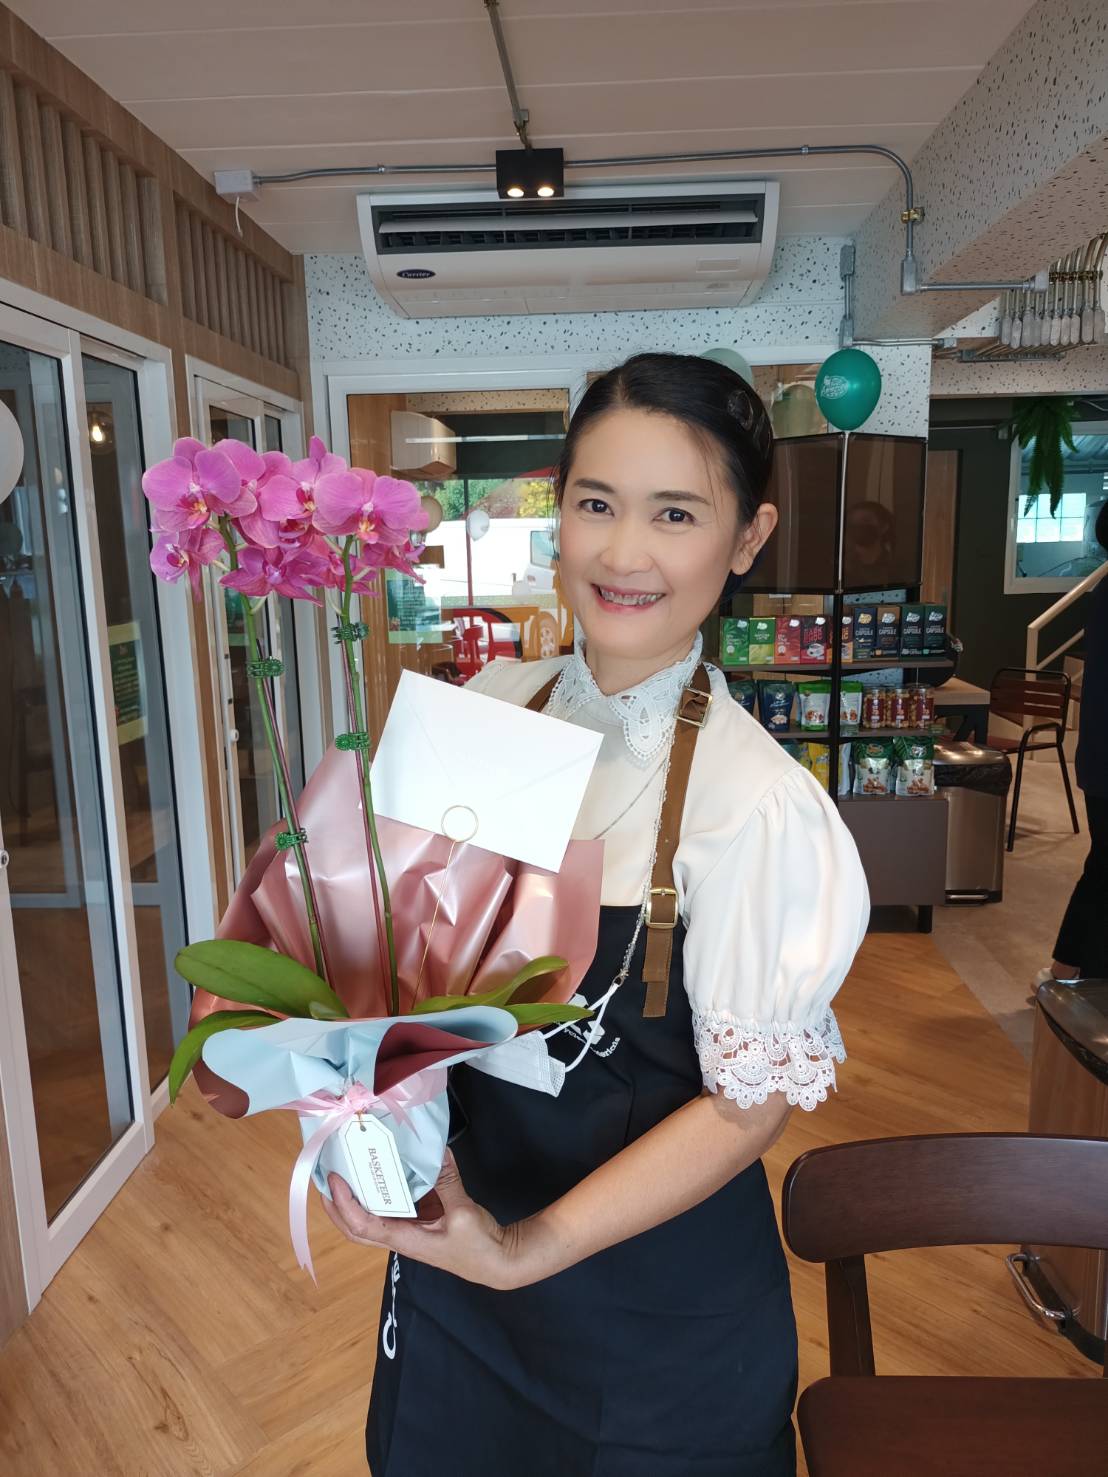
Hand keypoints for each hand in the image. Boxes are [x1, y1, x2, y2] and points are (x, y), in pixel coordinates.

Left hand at [322, 1151, 537, 1290]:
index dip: (344, 1202)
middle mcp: (399, 1237)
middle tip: (325, 1175)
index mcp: (404, 1239)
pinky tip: (381, 1171)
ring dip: (353, 1199)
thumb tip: (436, 1151)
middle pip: (354, 1227)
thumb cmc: (477, 1246)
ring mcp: (408, 1231)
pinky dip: (380, 1192)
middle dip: (335, 1206)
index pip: (361, 1224)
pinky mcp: (419, 1224)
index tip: (334, 1177)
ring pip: (370, 1218)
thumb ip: (446, 1181)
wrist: (497, 1262)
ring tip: (346, 1169)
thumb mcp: (463, 1212)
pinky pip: (392, 1208)